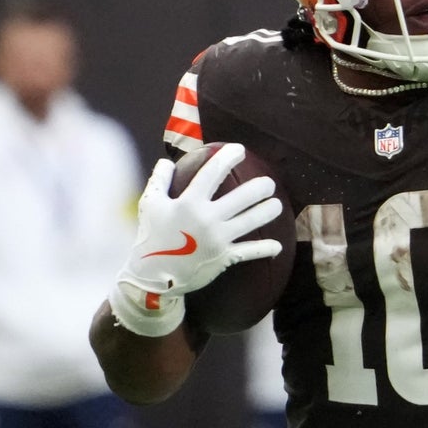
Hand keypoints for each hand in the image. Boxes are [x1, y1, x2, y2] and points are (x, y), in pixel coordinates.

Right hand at [109, 143, 282, 335]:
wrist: (152, 277)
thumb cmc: (151, 237)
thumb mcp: (150, 204)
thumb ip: (159, 180)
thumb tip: (167, 161)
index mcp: (189, 202)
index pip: (213, 172)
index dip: (228, 157)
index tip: (240, 150)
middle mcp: (207, 218)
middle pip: (243, 197)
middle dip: (261, 186)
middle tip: (269, 183)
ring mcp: (218, 239)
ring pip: (252, 221)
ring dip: (269, 211)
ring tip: (276, 204)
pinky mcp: (224, 257)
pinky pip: (250, 252)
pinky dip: (266, 249)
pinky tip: (277, 246)